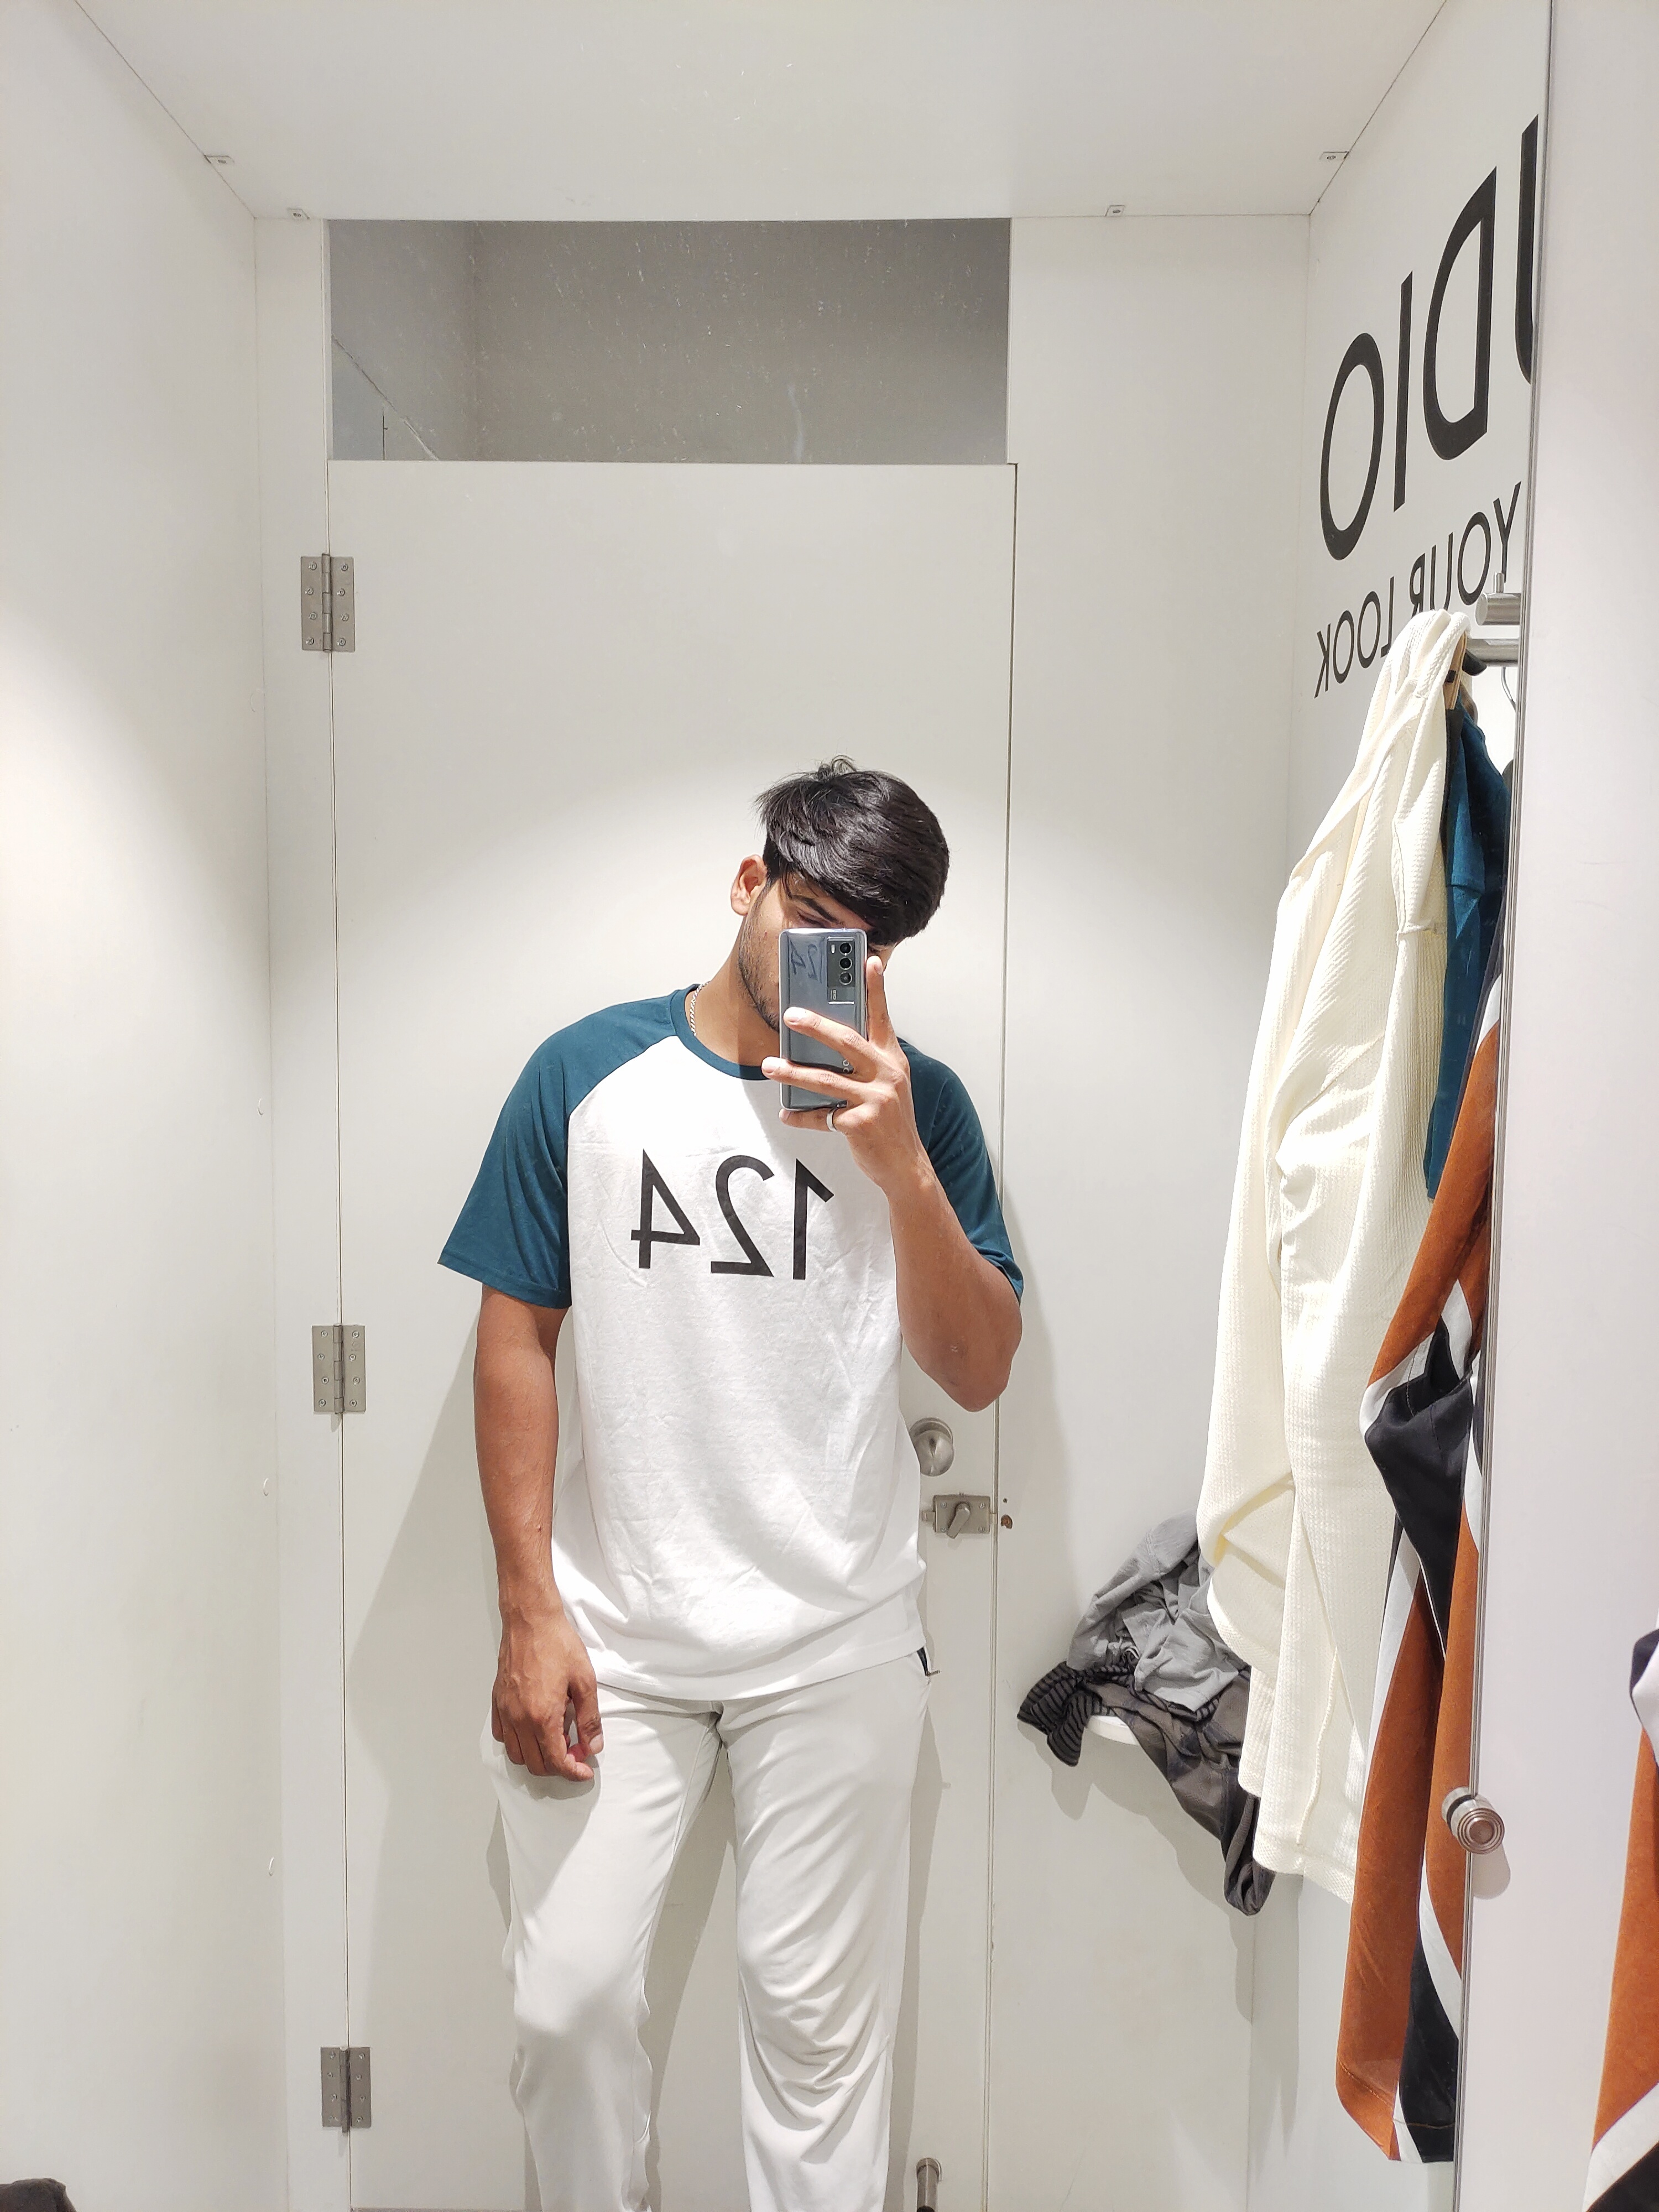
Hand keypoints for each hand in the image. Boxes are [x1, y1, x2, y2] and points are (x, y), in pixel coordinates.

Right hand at [492, 1603, 602, 1779]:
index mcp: (543, 1716)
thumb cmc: (557, 1645)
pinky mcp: (497, 1702)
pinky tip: (532, 1731)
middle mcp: (519, 1719)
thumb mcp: (584, 1681)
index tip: (584, 1771)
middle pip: (536, 1764)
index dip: (573, 1772)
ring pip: (517, 1754)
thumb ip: (589, 1719)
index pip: (556, 1761)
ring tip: (555, 1743)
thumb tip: (593, 1746)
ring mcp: (505, 1711)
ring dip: (537, 1757)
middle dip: (557, 1767)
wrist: (530, 1620)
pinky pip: (501, 1735)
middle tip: (575, 1755)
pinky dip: (517, 1742)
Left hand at [763, 956, 927, 1197]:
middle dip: (815, 1025)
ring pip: (825, 1080)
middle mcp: (887, 1074)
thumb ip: (864, 1063)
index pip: (883, 1017)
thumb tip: (823, 1043)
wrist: (905, 1165)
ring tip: (769, 1065)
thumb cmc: (890, 1120)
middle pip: (846, 1041)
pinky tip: (785, 1112)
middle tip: (790, 1015)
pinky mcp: (861, 1124)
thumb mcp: (886, 1085)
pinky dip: (800, 1115)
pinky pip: (821, 1116)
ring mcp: (876, 1099)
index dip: (876, 988)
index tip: (868, 959)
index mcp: (892, 1059)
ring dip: (793, 1072)